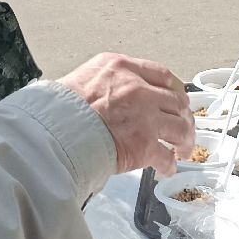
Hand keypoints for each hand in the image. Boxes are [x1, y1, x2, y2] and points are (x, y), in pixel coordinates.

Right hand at [56, 53, 195, 174]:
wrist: (54, 131)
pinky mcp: (144, 145)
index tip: (177, 99)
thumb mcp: (85, 77)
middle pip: (177, 102)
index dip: (174, 90)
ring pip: (180, 128)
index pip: (161, 74)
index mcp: (122, 68)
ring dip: (184, 141)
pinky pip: (166, 157)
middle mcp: (139, 89)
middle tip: (183, 127)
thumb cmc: (59, 108)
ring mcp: (145, 117)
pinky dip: (169, 165)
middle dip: (183, 117)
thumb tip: (114, 93)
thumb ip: (108, 81)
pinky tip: (167, 169)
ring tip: (182, 150)